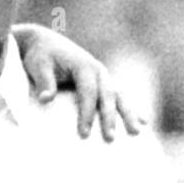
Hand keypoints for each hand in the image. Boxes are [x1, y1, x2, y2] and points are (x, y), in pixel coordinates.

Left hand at [14, 23, 143, 141]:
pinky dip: (132, 109)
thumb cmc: (40, 56)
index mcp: (84, 65)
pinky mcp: (104, 83)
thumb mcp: (38, 65)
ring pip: (120, 96)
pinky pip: (120, 97)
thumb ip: (44, 81)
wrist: (45, 43)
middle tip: (110, 139)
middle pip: (108, 96)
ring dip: (129, 114)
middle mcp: (98, 70)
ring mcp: (104, 76)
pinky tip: (144, 122)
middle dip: (110, 118)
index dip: (86, 113)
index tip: (83, 134)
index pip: (88, 92)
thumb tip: (46, 98)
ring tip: (136, 133)